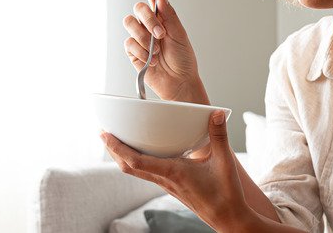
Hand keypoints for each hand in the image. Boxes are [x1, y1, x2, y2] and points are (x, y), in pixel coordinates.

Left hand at [101, 111, 255, 230]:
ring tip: (117, 142)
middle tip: (104, 133)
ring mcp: (166, 185)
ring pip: (136, 172)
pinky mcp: (171, 188)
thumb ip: (219, 136)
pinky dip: (137, 162)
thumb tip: (217, 113)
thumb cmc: (225, 193)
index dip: (118, 147)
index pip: (136, 161)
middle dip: (113, 150)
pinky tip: (143, 155)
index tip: (106, 134)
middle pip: (128, 167)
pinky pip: (147, 174)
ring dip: (123, 157)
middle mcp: (165, 180)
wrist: (227, 218)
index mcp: (173, 172)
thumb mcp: (224, 161)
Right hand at [123, 0, 207, 103]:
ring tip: (157, 50)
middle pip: (139, 8)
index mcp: (164, 17)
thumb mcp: (180, 35)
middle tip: (161, 34)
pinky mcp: (133, 50)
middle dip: (149, 20)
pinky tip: (152, 60)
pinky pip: (129, 43)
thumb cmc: (183, 59)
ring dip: (144, 37)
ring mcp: (140, 37)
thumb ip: (169, 15)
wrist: (179, 81)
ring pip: (130, 23)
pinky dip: (142, 52)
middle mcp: (150, 24)